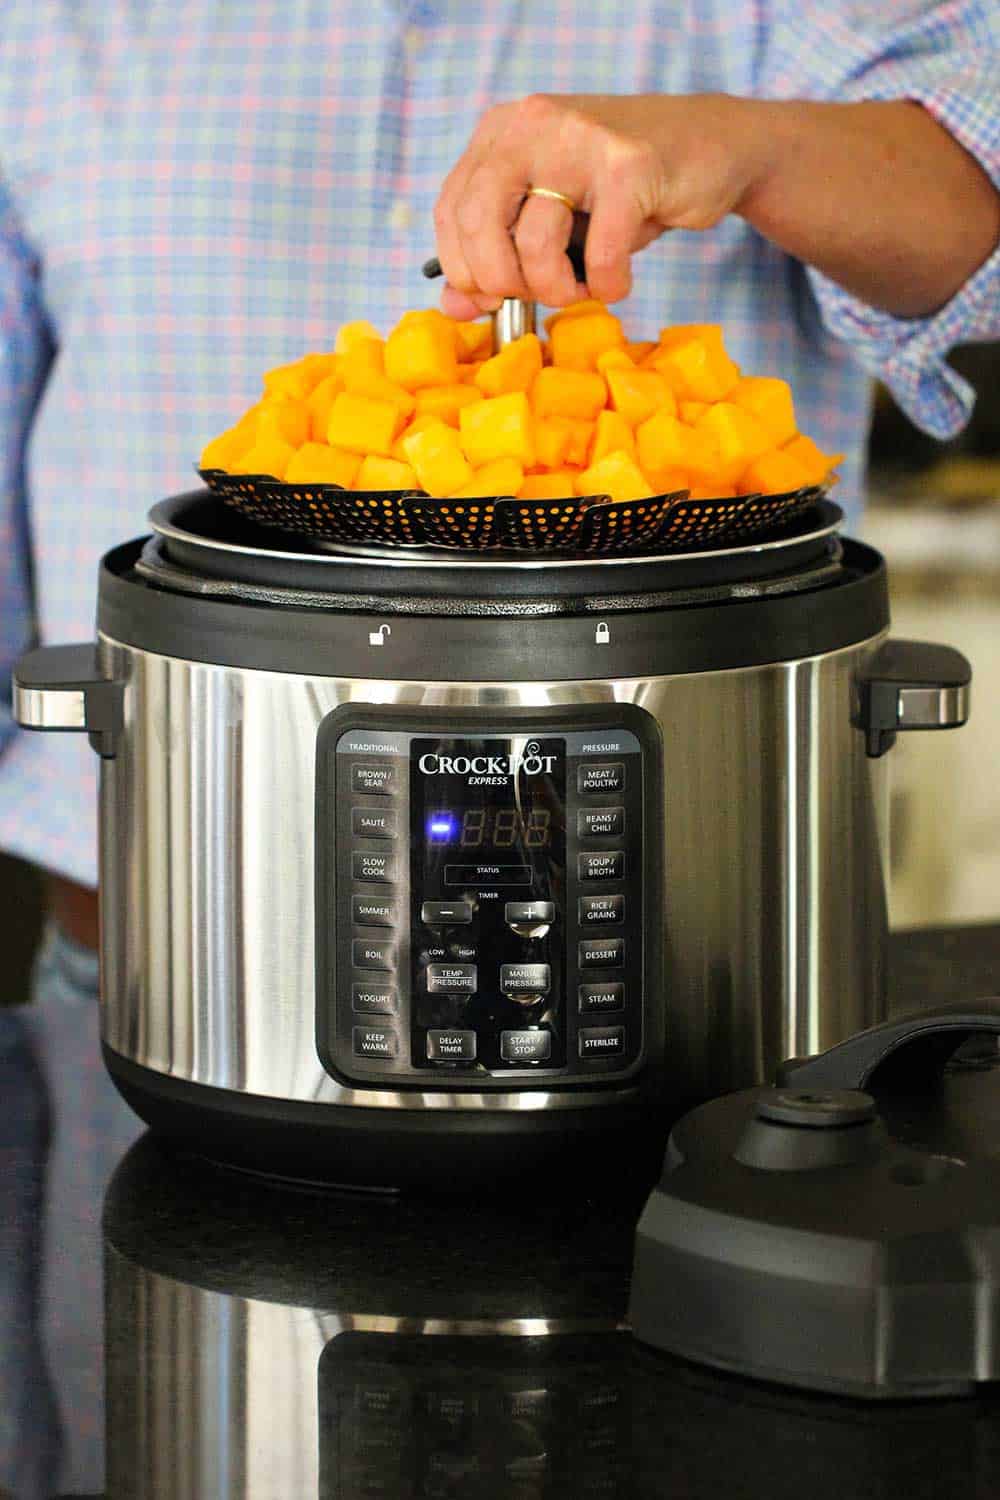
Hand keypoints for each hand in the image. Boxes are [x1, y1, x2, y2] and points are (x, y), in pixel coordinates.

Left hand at [433, 92, 770, 316]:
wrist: (712, 146)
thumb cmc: (623, 191)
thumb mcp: (553, 218)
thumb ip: (500, 256)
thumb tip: (453, 308)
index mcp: (502, 131)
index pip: (451, 210)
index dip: (465, 270)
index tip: (494, 297)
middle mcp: (532, 124)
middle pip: (480, 226)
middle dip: (504, 284)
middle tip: (537, 296)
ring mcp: (580, 139)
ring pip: (536, 243)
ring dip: (558, 290)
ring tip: (582, 288)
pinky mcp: (629, 166)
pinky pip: (600, 254)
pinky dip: (607, 285)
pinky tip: (618, 281)